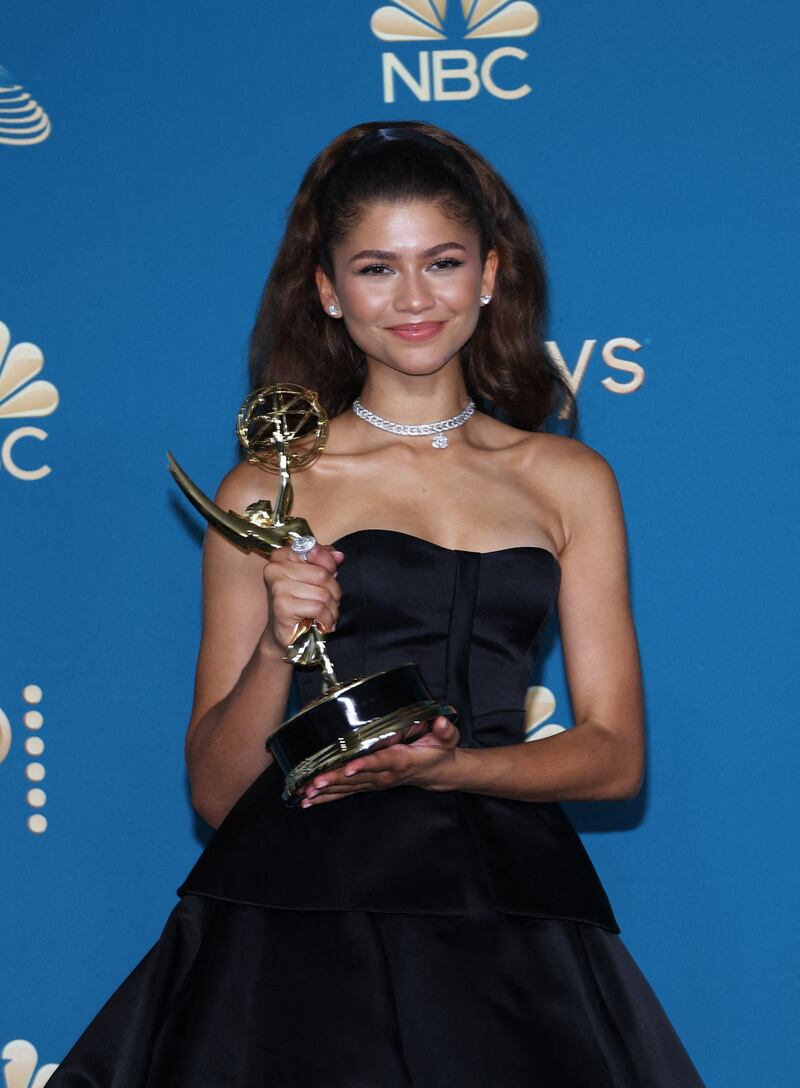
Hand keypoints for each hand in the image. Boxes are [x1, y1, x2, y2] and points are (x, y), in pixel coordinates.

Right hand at [262, 543, 343, 654]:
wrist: (284, 634)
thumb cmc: (300, 603)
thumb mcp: (313, 577)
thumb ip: (325, 562)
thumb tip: (339, 555)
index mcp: (282, 555)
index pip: (315, 550)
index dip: (329, 565)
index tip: (332, 576)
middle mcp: (276, 568)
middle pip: (322, 574)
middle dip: (334, 591)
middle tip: (332, 603)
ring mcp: (278, 587)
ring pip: (323, 593)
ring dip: (332, 608)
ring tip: (329, 615)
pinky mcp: (283, 606)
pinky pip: (318, 608)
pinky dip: (327, 618)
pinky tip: (324, 623)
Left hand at [300, 716, 460, 806]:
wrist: (438, 772)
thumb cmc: (439, 750)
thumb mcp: (447, 738)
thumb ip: (444, 730)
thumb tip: (441, 721)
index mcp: (401, 760)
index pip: (381, 762)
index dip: (365, 766)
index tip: (349, 769)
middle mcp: (385, 774)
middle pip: (357, 778)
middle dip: (334, 781)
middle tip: (313, 784)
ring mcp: (376, 782)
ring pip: (348, 788)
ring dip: (326, 791)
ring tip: (305, 795)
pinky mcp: (370, 784)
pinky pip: (347, 792)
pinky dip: (328, 796)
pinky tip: (309, 800)